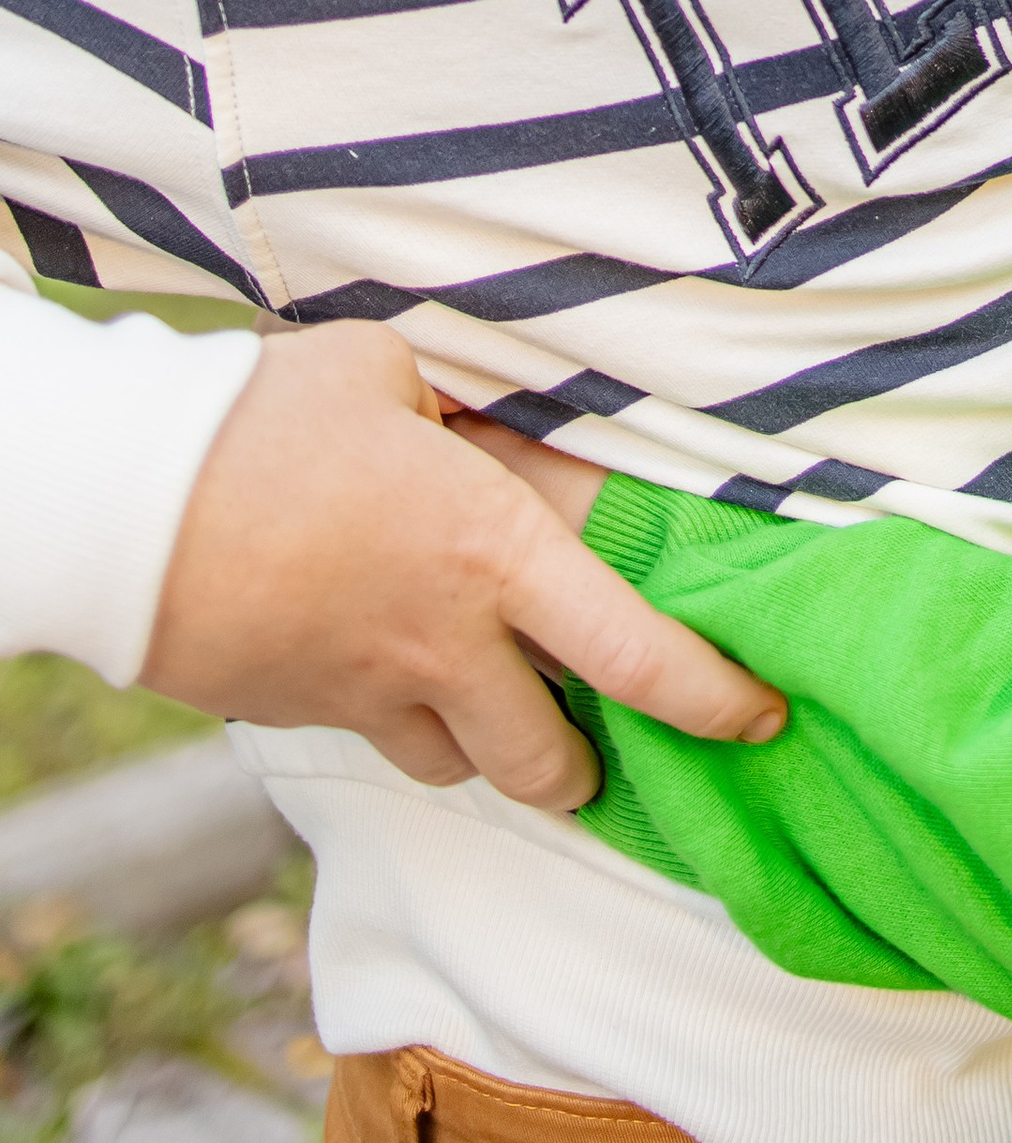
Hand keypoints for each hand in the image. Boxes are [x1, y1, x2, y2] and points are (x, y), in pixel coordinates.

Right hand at [143, 321, 783, 808]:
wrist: (123, 510)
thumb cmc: (263, 422)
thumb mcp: (391, 373)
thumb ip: (464, 406)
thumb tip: (495, 417)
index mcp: (494, 552)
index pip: (634, 656)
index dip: (709, 698)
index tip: (756, 714)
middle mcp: (444, 645)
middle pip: (550, 764)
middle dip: (587, 769)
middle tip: (601, 740)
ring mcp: (365, 692)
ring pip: (458, 768)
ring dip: (490, 748)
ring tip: (496, 699)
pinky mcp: (296, 712)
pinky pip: (372, 736)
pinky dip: (399, 717)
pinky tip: (382, 656)